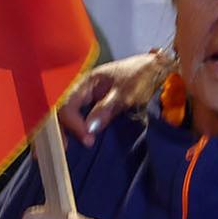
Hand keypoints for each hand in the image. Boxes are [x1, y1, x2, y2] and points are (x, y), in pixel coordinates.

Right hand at [59, 52, 173, 145]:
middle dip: (60, 128)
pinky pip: (78, 117)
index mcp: (86, 81)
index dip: (73, 122)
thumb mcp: (126, 92)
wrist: (157, 69)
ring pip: (67, 114)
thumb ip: (107, 108)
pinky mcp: (94, 105)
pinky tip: (76, 139)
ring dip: (65, 130)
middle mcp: (82, 89)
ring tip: (63, 149)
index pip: (67, 103)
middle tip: (65, 148)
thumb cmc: (142, 76)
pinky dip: (75, 128)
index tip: (87, 139)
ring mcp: (87, 97)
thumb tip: (89, 128)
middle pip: (61, 109)